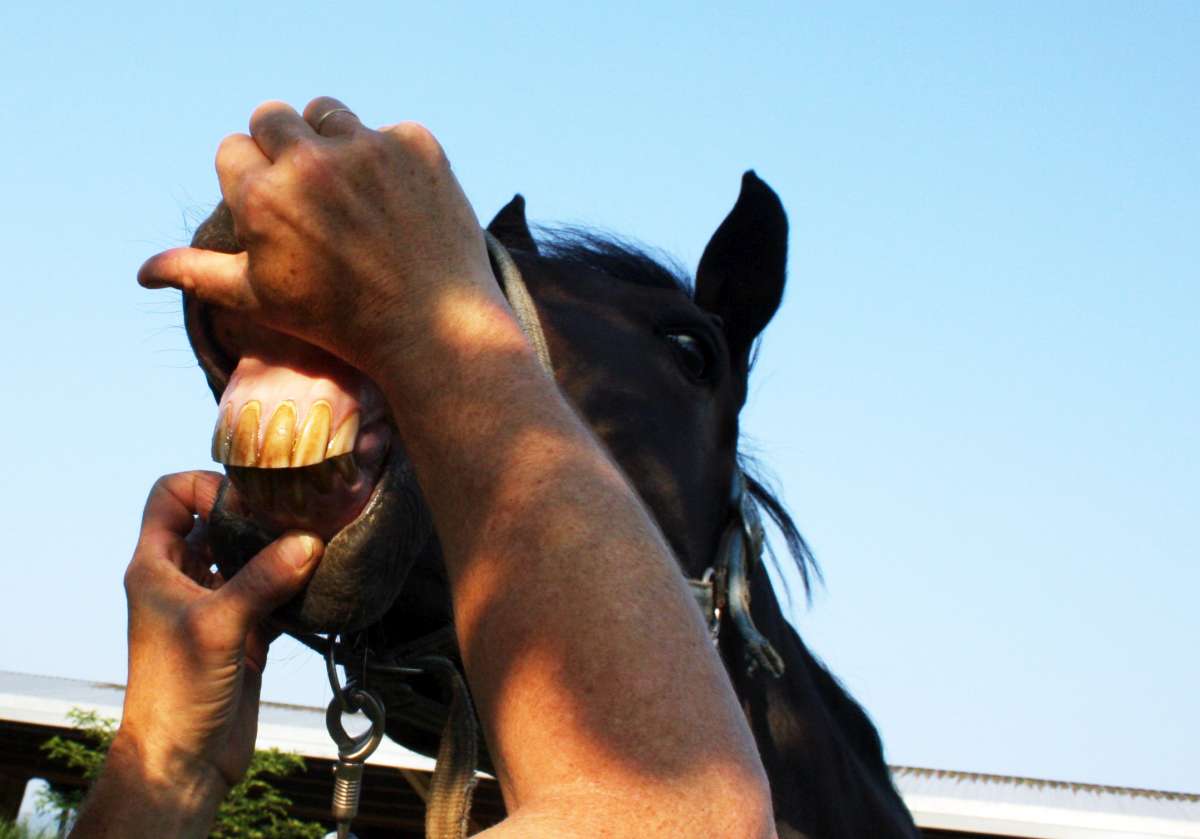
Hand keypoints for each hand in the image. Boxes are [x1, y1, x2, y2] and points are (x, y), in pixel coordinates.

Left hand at [116, 471, 322, 792]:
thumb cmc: (177, 691)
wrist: (184, 759)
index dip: (204, 486)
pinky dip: (293, 581)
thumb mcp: (218, 626)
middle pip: (215, 520)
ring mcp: (215, 603)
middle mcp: (184, 578)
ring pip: (246, 554)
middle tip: (295, 511)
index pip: (170, 495)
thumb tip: (310, 541)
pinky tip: (319, 579)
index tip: (247, 498)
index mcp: (156, 566)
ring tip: (315, 539)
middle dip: (254, 512)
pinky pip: (271, 589)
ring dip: (277, 547)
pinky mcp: (244, 630)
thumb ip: (262, 580)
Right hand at [137, 97, 508, 379]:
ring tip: (349, 191)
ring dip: (330, 141)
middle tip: (307, 190)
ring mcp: (368, 150)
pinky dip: (390, 160)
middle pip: (272, 117)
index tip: (275, 207)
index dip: (250, 178)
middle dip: (281, 147)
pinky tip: (398, 203)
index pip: (232, 149)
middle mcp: (310, 162)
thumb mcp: (261, 300)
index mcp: (262, 196)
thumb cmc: (339, 321)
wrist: (435, 329)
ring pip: (327, 113)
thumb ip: (199, 273)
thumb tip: (142, 272)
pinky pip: (387, 132)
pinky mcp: (417, 145)